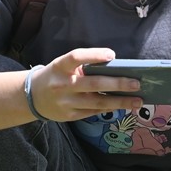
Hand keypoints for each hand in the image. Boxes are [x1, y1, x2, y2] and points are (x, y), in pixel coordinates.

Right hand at [26, 48, 142, 121]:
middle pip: (94, 84)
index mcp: (60, 66)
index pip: (76, 57)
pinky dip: (109, 108)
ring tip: (138, 100)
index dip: (94, 55)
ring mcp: (66, 102)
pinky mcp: (69, 115)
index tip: (112, 55)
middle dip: (118, 84)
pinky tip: (122, 106)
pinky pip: (93, 111)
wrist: (32, 97)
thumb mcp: (63, 66)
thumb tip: (115, 69)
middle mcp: (62, 84)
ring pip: (98, 102)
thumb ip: (84, 66)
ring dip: (120, 102)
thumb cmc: (56, 76)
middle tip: (136, 83)